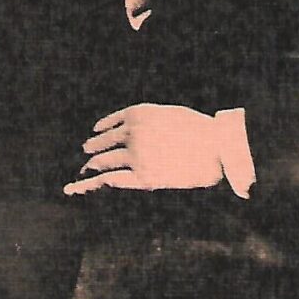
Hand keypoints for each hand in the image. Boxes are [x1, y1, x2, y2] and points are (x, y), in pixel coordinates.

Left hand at [63, 103, 222, 194]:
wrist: (217, 147)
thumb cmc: (199, 129)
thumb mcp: (168, 113)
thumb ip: (147, 119)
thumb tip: (131, 129)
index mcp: (138, 112)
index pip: (109, 123)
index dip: (100, 130)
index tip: (94, 134)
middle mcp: (132, 132)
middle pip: (102, 142)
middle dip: (94, 149)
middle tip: (87, 152)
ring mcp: (135, 155)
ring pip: (103, 161)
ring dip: (91, 166)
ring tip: (85, 170)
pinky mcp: (141, 177)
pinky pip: (110, 180)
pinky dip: (91, 184)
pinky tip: (81, 186)